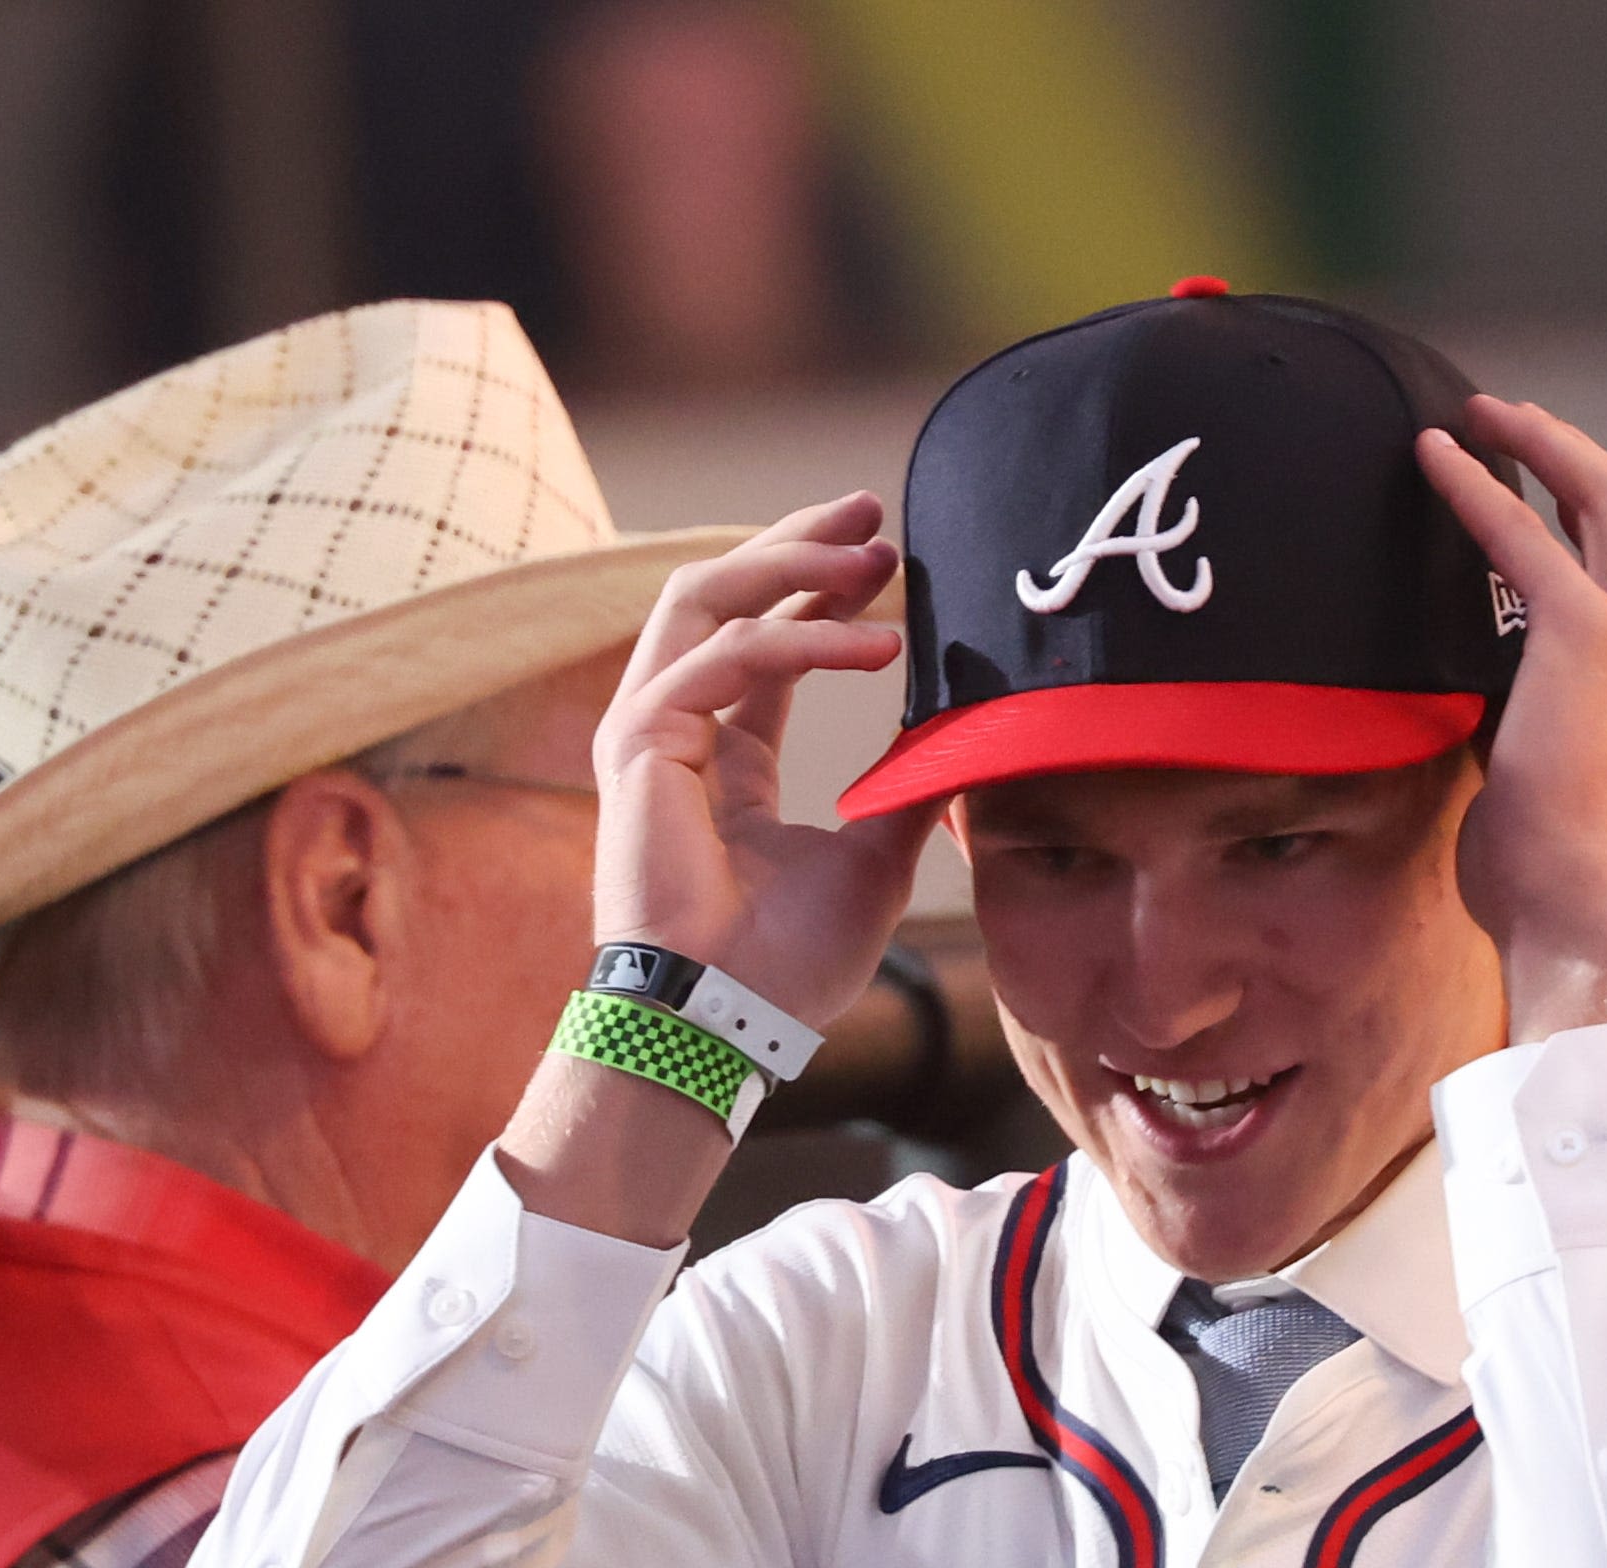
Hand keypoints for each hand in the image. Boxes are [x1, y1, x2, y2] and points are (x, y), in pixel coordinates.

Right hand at [596, 492, 934, 1028]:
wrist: (730, 1020)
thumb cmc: (789, 963)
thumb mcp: (874, 861)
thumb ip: (906, 793)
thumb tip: (967, 740)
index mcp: (724, 756)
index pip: (766, 642)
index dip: (821, 589)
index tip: (889, 554)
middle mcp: (677, 730)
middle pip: (724, 595)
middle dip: (799, 542)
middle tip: (874, 508)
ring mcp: (649, 730)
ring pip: (707, 599)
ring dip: (794, 563)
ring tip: (878, 555)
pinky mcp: (640, 739)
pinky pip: (727, 657)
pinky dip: (803, 639)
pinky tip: (876, 647)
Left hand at [1416, 398, 1606, 1035]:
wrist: (1589, 923)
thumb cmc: (1561, 891)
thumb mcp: (1571, 798)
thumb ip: (1546, 734)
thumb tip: (1480, 710)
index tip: (1559, 492)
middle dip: (1583, 457)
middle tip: (1517, 426)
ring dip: (1544, 446)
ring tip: (1482, 417)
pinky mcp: (1589, 635)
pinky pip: (1526, 535)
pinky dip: (1480, 488)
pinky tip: (1436, 456)